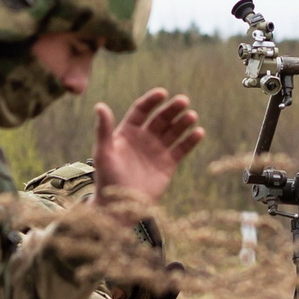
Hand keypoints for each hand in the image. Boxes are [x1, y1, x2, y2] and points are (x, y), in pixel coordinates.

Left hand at [93, 88, 204, 202]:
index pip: (141, 110)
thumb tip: (100, 105)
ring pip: (173, 131)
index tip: (162, 93)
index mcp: (127, 132)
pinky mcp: (168, 164)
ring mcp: (157, 150)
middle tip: (183, 101)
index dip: (151, 101)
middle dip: (172, 109)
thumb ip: (103, 129)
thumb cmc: (107, 178)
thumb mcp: (103, 152)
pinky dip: (191, 141)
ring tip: (192, 116)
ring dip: (183, 122)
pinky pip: (182, 149)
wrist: (120, 206)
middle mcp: (144, 138)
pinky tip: (199, 132)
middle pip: (161, 118)